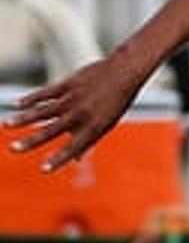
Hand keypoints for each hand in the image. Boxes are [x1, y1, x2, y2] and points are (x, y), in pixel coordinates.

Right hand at [5, 52, 145, 171]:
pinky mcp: (69, 84)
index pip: (73, 147)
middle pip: (52, 130)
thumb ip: (89, 140)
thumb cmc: (115, 102)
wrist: (124, 72)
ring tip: (7, 124)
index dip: (59, 159)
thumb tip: (76, 160)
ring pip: (45, 110)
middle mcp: (82, 114)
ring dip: (25, 118)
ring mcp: (74, 98)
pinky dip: (32, 99)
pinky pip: (47, 92)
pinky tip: (17, 104)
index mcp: (94, 127)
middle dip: (31, 141)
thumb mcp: (107, 123)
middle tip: (13, 149)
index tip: (43, 169)